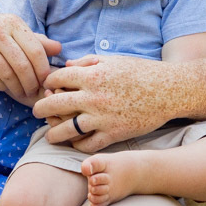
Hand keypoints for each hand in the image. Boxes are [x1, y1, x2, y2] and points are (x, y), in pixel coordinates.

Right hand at [0, 14, 59, 103]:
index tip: (45, 80)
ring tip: (20, 92)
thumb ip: (34, 40)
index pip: (36, 49)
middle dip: (31, 82)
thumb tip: (59, 48)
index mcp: (12, 22)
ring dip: (17, 87)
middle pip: (23, 64)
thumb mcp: (9, 30)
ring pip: (8, 74)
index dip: (43, 69)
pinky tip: (3, 86)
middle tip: (33, 91)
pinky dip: (1, 86)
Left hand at [32, 54, 179, 151]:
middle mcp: (94, 96)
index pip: (57, 79)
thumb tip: (67, 65)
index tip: (46, 88)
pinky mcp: (114, 134)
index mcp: (93, 75)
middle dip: (41, 109)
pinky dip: (77, 145)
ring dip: (53, 133)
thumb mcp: (113, 60)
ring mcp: (103, 117)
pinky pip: (88, 144)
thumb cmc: (140, 72)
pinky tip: (73, 143)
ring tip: (49, 135)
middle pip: (56, 104)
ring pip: (67, 129)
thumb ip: (87, 61)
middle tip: (37, 112)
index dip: (48, 83)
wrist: (168, 91)